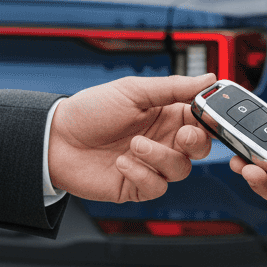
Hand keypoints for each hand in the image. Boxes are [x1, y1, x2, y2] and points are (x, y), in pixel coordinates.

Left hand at [48, 74, 214, 201]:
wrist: (55, 139)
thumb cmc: (90, 111)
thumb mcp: (133, 90)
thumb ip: (173, 87)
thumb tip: (209, 79)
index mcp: (166, 114)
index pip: (201, 119)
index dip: (210, 120)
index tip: (208, 116)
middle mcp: (162, 140)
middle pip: (199, 149)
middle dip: (195, 143)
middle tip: (181, 135)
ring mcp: (150, 165)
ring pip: (180, 169)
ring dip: (160, 157)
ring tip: (134, 145)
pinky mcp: (137, 186)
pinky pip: (156, 187)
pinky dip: (143, 174)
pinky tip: (122, 163)